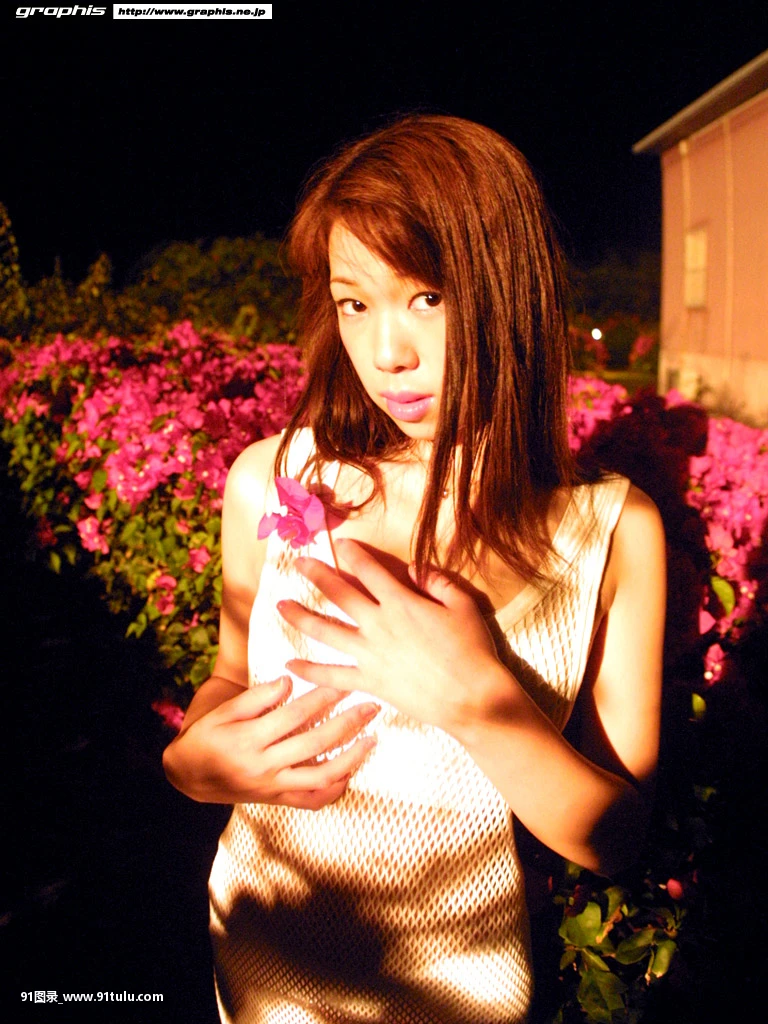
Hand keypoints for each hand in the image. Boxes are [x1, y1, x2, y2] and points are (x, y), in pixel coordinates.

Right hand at [163, 674, 378, 808]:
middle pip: (315, 743)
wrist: (187, 776)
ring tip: (372, 738)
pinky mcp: (276, 800)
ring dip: (351, 758)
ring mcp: (272, 787)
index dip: (323, 696)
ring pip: (321, 777)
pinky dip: (335, 789)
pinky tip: (352, 772)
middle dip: (347, 722)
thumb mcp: (222, 711)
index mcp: (248, 740)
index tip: (345, 681)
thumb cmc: (206, 736)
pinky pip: (312, 800)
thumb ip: (256, 697)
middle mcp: (263, 767)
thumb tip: (288, 681)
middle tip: (371, 705)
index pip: (295, 715)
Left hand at [277, 539, 504, 733]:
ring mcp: (370, 654)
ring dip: (300, 616)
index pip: (369, 570)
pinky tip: (289, 665)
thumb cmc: (472, 650)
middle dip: (316, 574)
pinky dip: (309, 671)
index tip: (341, 543)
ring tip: (280, 606)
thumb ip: (437, 581)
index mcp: (401, 602)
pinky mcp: (369, 681)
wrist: (472, 698)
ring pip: (325, 631)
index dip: (353, 553)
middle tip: (298, 563)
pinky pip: (332, 675)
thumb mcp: (463, 605)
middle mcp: (379, 624)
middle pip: (339, 593)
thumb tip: (416, 568)